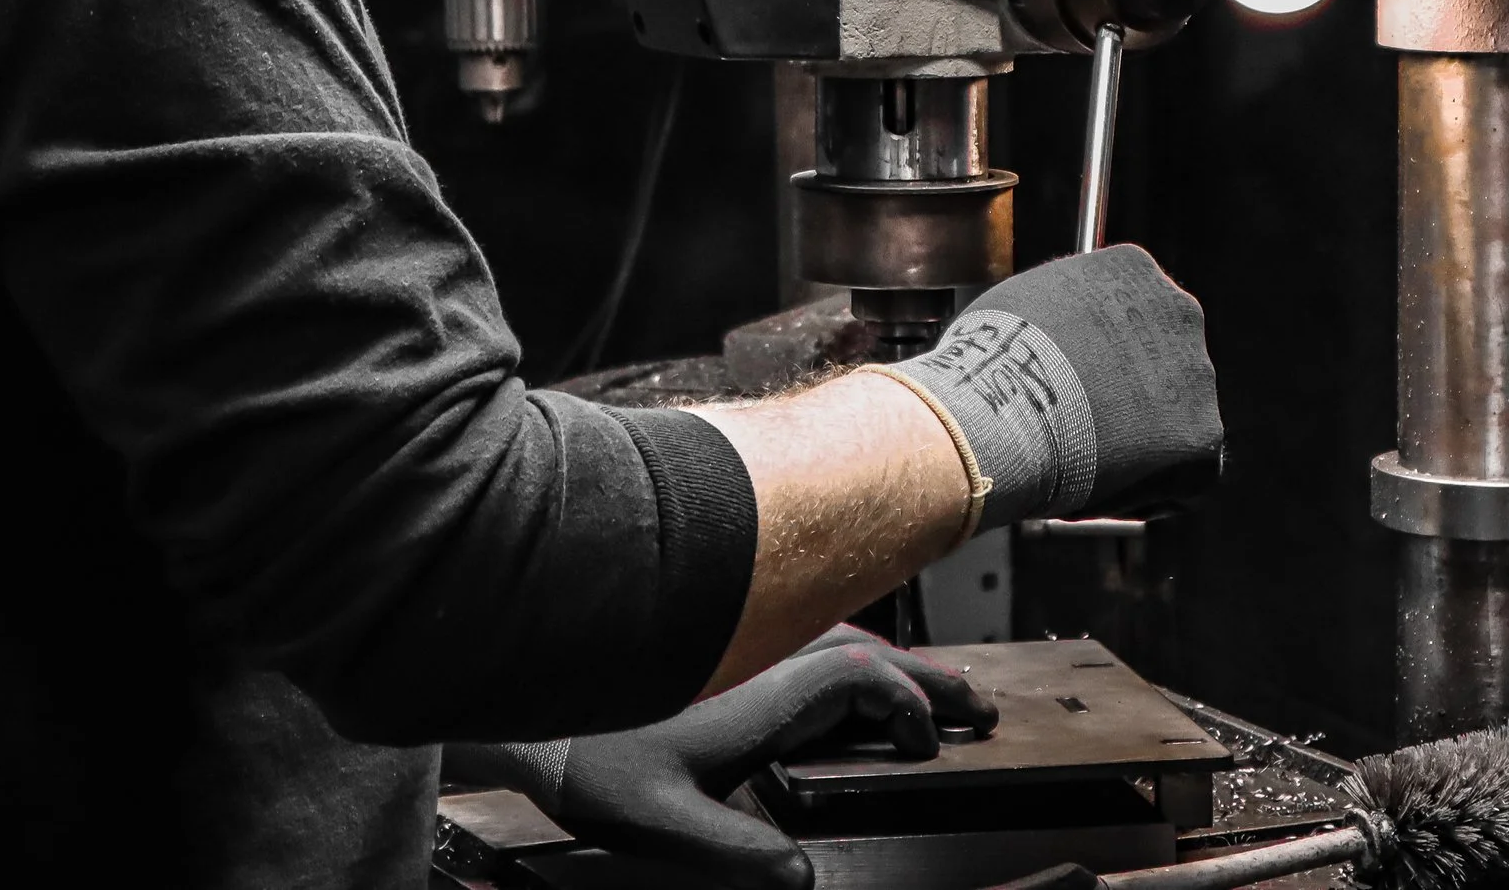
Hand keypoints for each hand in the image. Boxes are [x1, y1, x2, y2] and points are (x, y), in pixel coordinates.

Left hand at [451, 628, 993, 888]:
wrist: (533, 712)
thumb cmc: (590, 759)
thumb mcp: (663, 822)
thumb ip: (735, 852)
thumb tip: (802, 876)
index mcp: (756, 692)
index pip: (854, 677)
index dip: (901, 703)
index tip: (924, 744)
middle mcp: (756, 662)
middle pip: (859, 650)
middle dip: (922, 678)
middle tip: (974, 706)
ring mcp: (742, 653)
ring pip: (834, 642)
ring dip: (889, 665)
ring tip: (934, 693)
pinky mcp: (724, 656)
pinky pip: (806, 645)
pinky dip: (848, 659)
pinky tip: (854, 681)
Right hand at [884, 243, 1222, 526]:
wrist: (1003, 415)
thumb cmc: (993, 360)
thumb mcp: (1024, 304)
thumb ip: (1062, 313)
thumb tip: (1058, 331)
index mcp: (1132, 269)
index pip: (1130, 309)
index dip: (1099, 350)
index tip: (1077, 374)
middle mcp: (1177, 310)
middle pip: (1162, 357)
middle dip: (1130, 389)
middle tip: (1085, 417)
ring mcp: (1196, 372)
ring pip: (1175, 412)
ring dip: (1141, 435)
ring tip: (1086, 453)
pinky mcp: (1203, 433)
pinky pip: (1184, 464)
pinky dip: (1152, 480)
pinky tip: (1106, 480)